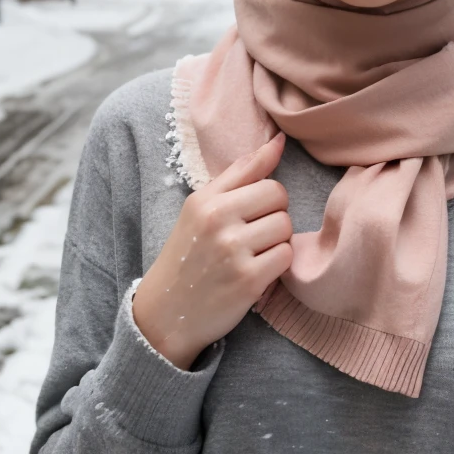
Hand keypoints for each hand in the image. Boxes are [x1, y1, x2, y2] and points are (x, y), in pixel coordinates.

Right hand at [132, 134, 292, 369]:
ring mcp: (233, 252)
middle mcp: (218, 221)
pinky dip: (277, 266)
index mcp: (207, 199)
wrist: (167, 312)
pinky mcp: (248, 281)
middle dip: (274, 218)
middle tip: (253, 236)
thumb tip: (279, 141)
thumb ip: (242, 172)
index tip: (252, 215)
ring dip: (277, 243)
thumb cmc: (188, 253)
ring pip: (285, 229)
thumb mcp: (202, 206)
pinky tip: (257, 272)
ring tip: (254, 254)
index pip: (266, 180)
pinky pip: (286, 257)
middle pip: (280, 201)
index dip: (267, 198)